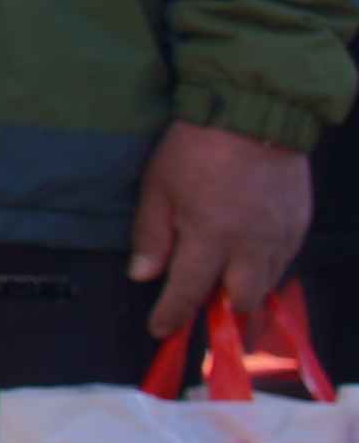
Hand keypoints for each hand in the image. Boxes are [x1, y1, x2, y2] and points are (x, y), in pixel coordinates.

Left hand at [130, 121, 315, 337]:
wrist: (254, 113)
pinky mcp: (300, 224)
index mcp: (210, 236)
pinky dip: (265, 265)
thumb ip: (152, 235)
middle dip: (222, 308)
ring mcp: (281, 236)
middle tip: (202, 296)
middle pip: (242, 300)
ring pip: (268, 284)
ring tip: (225, 271)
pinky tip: (249, 251)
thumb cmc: (195, 148)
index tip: (160, 329)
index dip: (172, 316)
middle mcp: (251, 245)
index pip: (188, 292)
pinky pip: (284, 260)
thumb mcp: (158, 187)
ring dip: (245, 286)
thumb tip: (142, 275)